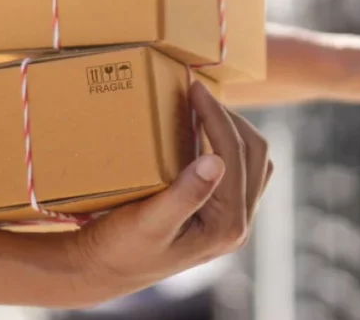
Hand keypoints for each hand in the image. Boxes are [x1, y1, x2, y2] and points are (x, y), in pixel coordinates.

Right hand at [67, 82, 272, 304]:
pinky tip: (202, 135)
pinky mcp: (223, 215)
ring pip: (255, 161)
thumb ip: (184, 194)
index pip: (234, 155)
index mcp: (226, 226)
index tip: (194, 88)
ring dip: (234, 130)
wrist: (104, 270)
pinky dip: (228, 145)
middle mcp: (238, 225)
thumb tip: (216, 161)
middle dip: (229, 117)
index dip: (216, 116)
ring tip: (203, 109)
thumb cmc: (120, 247)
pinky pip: (242, 171)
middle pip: (255, 153)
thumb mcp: (148, 222)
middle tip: (198, 94)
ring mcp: (234, 220)